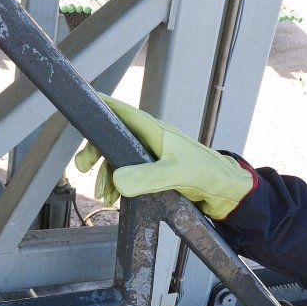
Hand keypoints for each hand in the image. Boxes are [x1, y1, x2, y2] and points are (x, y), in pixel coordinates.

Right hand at [73, 93, 254, 218]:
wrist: (225, 191)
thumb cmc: (207, 173)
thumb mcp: (175, 174)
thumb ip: (147, 177)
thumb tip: (117, 180)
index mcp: (154, 131)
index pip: (121, 113)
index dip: (100, 107)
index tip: (80, 106)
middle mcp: (150, 140)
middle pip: (112, 139)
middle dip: (95, 153)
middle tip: (83, 169)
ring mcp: (152, 156)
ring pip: (118, 161)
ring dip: (106, 177)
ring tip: (104, 197)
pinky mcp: (155, 173)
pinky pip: (129, 175)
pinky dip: (117, 186)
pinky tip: (114, 199)